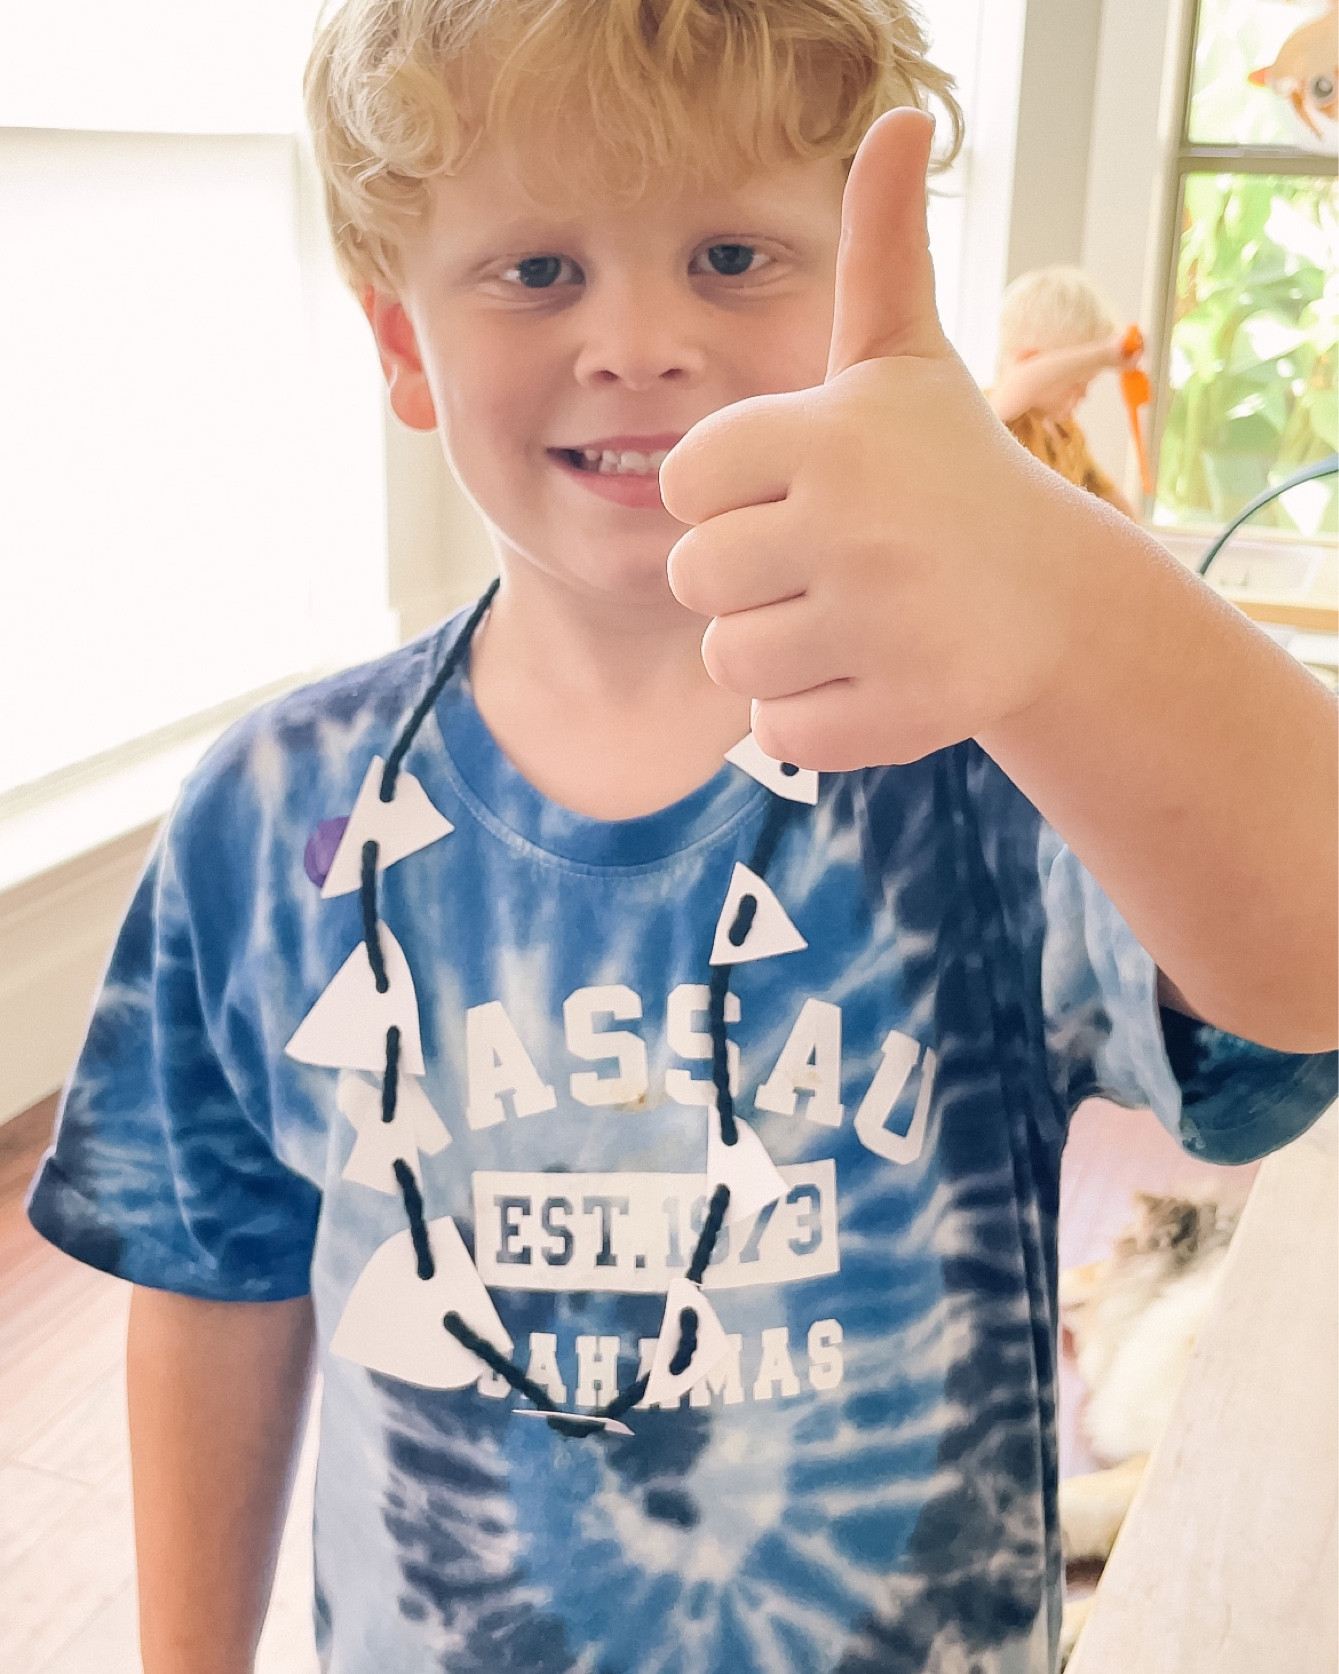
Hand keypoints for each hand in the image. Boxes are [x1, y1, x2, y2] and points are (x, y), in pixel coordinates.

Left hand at [662, 110, 1102, 770]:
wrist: (1055, 596)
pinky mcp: (900, 716)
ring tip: (850, 620)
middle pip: (693, 579)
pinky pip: (778, 734)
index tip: (795, 494)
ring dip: (776, 651)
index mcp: (830, 434)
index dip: (726, 496)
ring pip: (729, 664)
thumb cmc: (949, 471)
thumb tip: (898, 117)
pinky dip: (812, 718)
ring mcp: (881, 628)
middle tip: (827, 565)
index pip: (681, 482)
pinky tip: (870, 675)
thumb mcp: (904, 360)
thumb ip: (877, 249)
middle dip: (745, 579)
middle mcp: (852, 526)